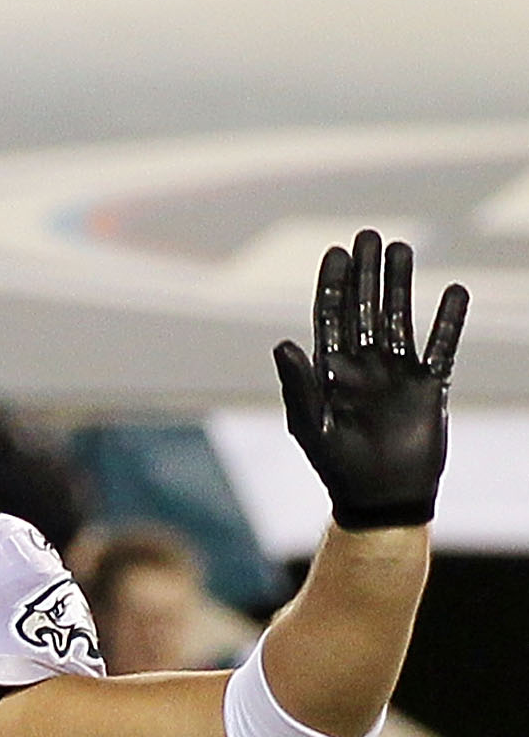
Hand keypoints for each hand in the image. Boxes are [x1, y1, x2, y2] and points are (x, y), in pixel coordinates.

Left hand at [274, 229, 467, 530]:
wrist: (380, 500)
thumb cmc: (338, 468)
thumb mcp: (312, 426)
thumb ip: (299, 385)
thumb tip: (282, 343)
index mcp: (331, 373)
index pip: (331, 318)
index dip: (333, 285)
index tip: (335, 252)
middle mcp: (364, 366)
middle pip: (364, 308)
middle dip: (365, 273)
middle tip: (368, 236)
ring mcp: (397, 373)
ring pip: (399, 317)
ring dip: (400, 284)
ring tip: (401, 248)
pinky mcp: (429, 385)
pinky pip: (442, 345)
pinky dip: (449, 320)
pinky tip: (454, 291)